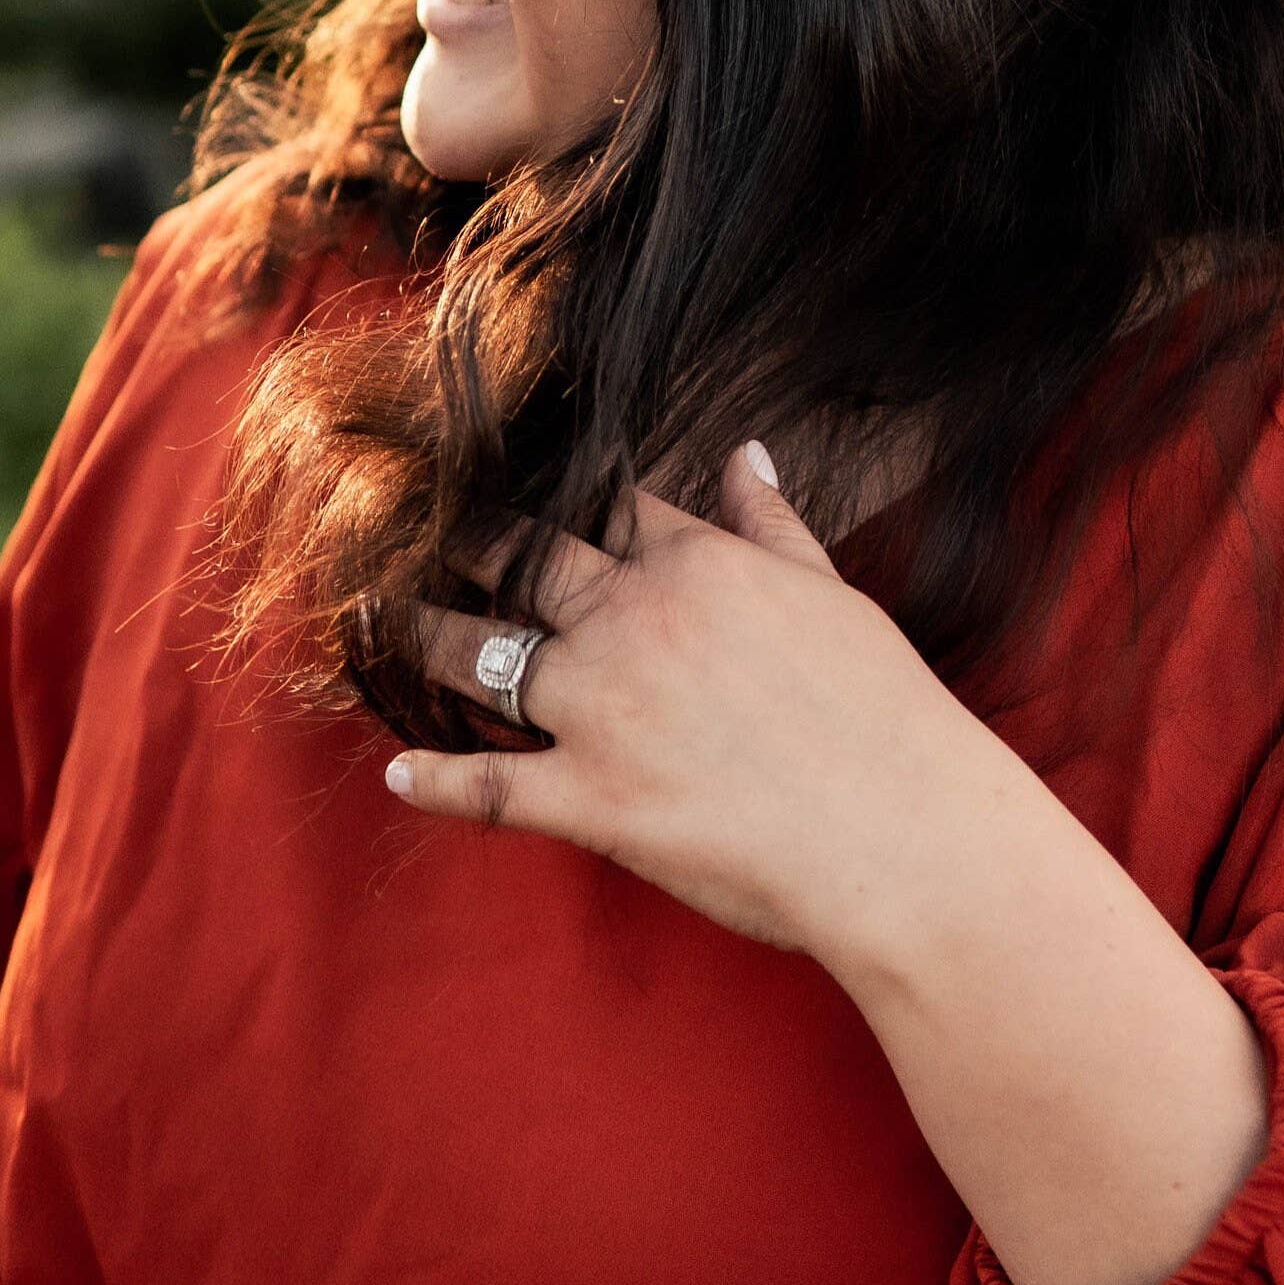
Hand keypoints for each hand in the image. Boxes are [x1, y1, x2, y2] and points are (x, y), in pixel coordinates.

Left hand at [385, 442, 1019, 969]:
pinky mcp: (590, 798)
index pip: (610, 505)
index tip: (519, 480)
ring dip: (424, 638)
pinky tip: (398, 772)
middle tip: (423, 531)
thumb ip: (772, 522)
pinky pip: (488, 785)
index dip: (564, 491)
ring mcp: (601, 708)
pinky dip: (436, 781)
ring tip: (382, 622)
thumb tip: (745, 452)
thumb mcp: (831, 593)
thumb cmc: (883, 712)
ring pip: (484, 656)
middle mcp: (632, 620)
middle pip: (525, 561)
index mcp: (695, 563)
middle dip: (470, 543)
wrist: (901, 832)